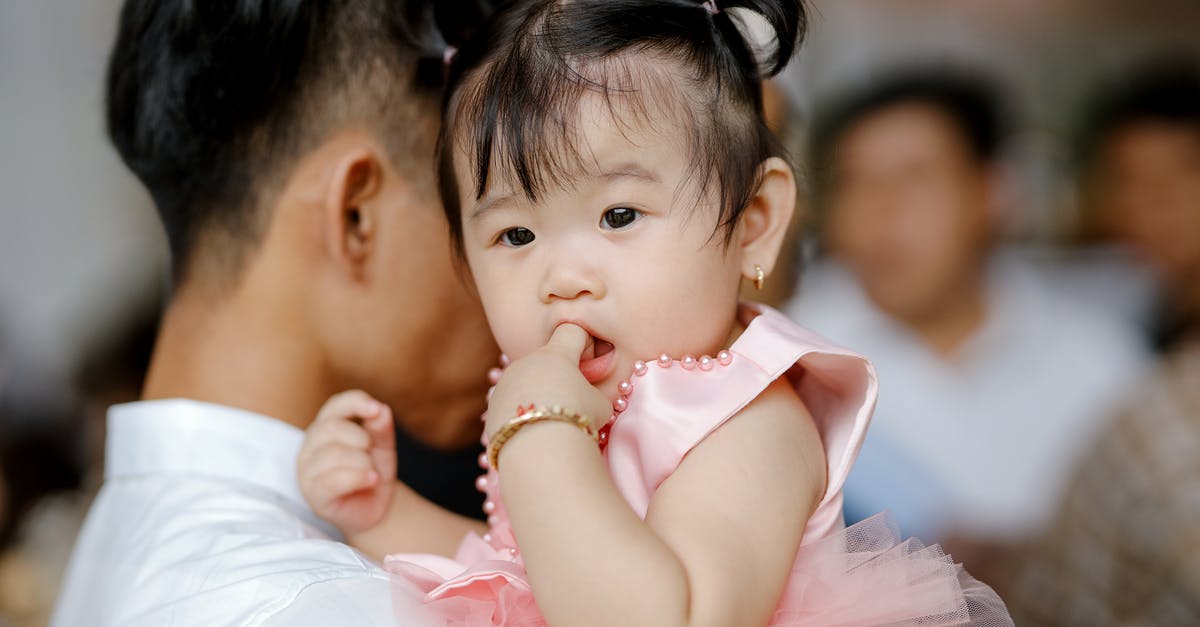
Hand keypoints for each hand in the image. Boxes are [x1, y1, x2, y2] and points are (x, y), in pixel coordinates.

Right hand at [297, 390, 397, 534]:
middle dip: (361, 439)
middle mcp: (311, 446)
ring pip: (333, 454)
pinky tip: (372, 479)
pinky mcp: (313, 494)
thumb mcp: (382, 446)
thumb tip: (381, 410)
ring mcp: (307, 470)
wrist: (375, 508)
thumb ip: (381, 428)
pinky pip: (333, 480)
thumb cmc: (372, 471)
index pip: (334, 406)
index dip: (355, 403)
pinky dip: (359, 478)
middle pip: (331, 428)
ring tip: (371, 472)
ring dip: (363, 462)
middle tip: (371, 453)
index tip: (376, 409)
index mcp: (325, 427)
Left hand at [485, 323, 612, 442]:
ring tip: (551, 422)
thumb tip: (586, 395)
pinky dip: (521, 415)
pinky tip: (533, 432)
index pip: (571, 331)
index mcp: (554, 354)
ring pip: (526, 383)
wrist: (538, 449)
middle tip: (572, 402)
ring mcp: (505, 383)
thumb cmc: (576, 419)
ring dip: (538, 396)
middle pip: (546, 361)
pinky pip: (511, 405)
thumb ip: (594, 391)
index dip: (582, 343)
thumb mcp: (601, 403)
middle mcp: (525, 362)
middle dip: (558, 376)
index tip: (588, 363)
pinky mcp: (492, 407)